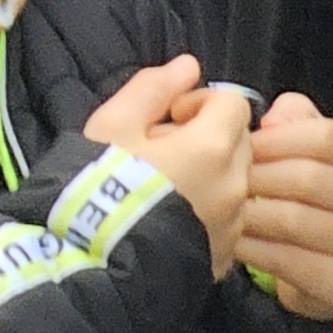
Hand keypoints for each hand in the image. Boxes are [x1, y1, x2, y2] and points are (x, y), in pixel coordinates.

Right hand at [85, 54, 250, 276]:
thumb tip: (188, 67)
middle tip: (162, 151)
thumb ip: (152, 89)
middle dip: (208, 137)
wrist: (93, 266)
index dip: (200, 103)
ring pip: (235, 182)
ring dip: (210, 175)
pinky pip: (227, 219)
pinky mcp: (223, 257)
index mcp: (212, 147)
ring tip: (165, 188)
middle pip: (240, 142)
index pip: (232, 103)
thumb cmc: (99, 187)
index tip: (169, 118)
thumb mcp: (112, 125)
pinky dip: (208, 210)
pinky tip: (170, 218)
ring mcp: (232, 226)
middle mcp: (235, 186)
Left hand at [238, 93, 332, 321]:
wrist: (325, 264)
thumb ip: (294, 119)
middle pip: (307, 177)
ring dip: (248, 213)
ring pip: (293, 219)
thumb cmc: (308, 193)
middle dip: (256, 176)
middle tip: (219, 179)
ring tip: (219, 209)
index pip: (325, 136)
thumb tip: (272, 119)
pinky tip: (231, 241)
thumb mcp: (308, 148)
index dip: (275, 138)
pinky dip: (251, 248)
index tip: (241, 143)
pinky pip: (285, 259)